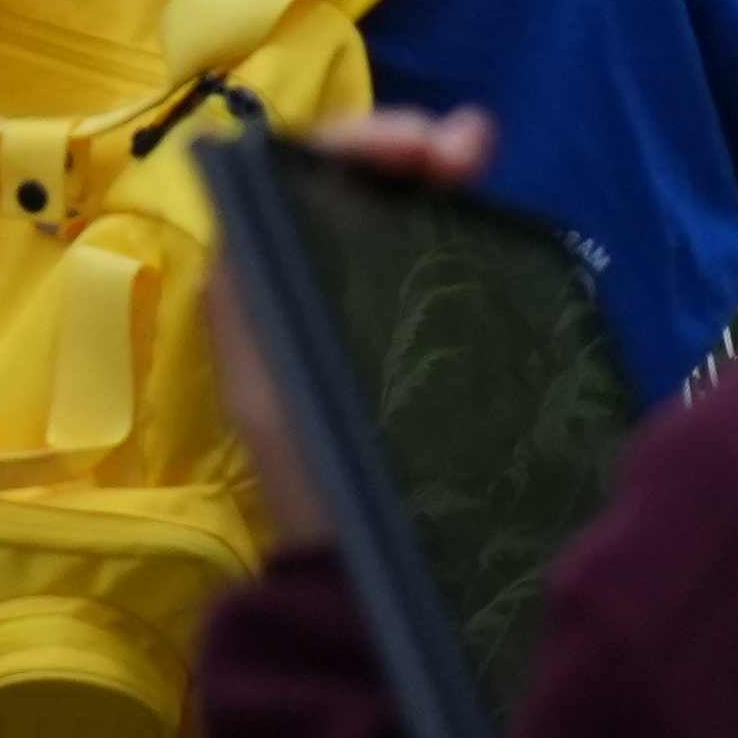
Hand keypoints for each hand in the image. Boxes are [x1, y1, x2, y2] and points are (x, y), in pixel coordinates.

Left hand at [199, 108, 500, 548]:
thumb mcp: (277, 390)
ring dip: (430, 180)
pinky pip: (421, 268)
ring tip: (483, 157)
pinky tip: (494, 223)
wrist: (363, 593)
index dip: (353, 143)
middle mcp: (296, 290)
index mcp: (256, 289)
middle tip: (474, 148)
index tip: (426, 147)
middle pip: (345, 187)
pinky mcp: (403, 351)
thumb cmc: (322, 492)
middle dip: (402, 149)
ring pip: (388, 218)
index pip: (291, 178)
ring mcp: (354, 318)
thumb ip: (256, 295)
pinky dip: (452, 234)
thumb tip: (244, 174)